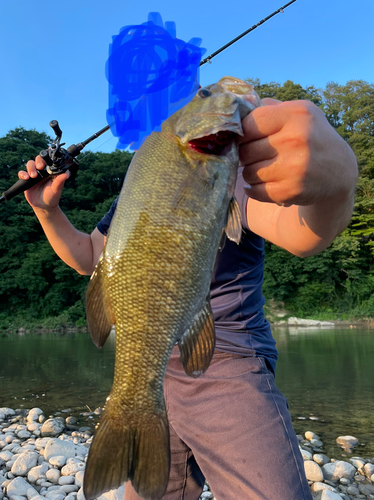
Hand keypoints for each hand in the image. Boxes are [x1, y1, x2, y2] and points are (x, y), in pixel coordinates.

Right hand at [18, 156, 69, 210]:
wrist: (43, 207)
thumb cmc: (52, 197)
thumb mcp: (57, 189)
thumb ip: (60, 181)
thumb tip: (66, 174)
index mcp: (50, 171)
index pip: (49, 160)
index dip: (47, 155)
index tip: (48, 153)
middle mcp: (42, 171)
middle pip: (38, 159)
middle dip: (38, 161)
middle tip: (40, 167)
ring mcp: (34, 174)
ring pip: (30, 164)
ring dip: (31, 168)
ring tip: (33, 176)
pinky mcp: (26, 180)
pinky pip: (22, 173)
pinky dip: (23, 174)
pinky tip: (26, 178)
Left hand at [238, 98, 357, 206]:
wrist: (339, 170)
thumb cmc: (311, 137)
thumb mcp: (299, 112)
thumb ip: (270, 107)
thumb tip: (238, 110)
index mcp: (295, 115)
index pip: (248, 125)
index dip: (242, 134)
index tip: (246, 139)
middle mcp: (295, 139)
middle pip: (245, 151)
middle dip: (245, 156)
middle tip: (255, 156)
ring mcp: (294, 167)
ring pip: (248, 173)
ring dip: (251, 173)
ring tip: (263, 169)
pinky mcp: (292, 190)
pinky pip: (256, 192)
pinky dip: (255, 190)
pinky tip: (264, 184)